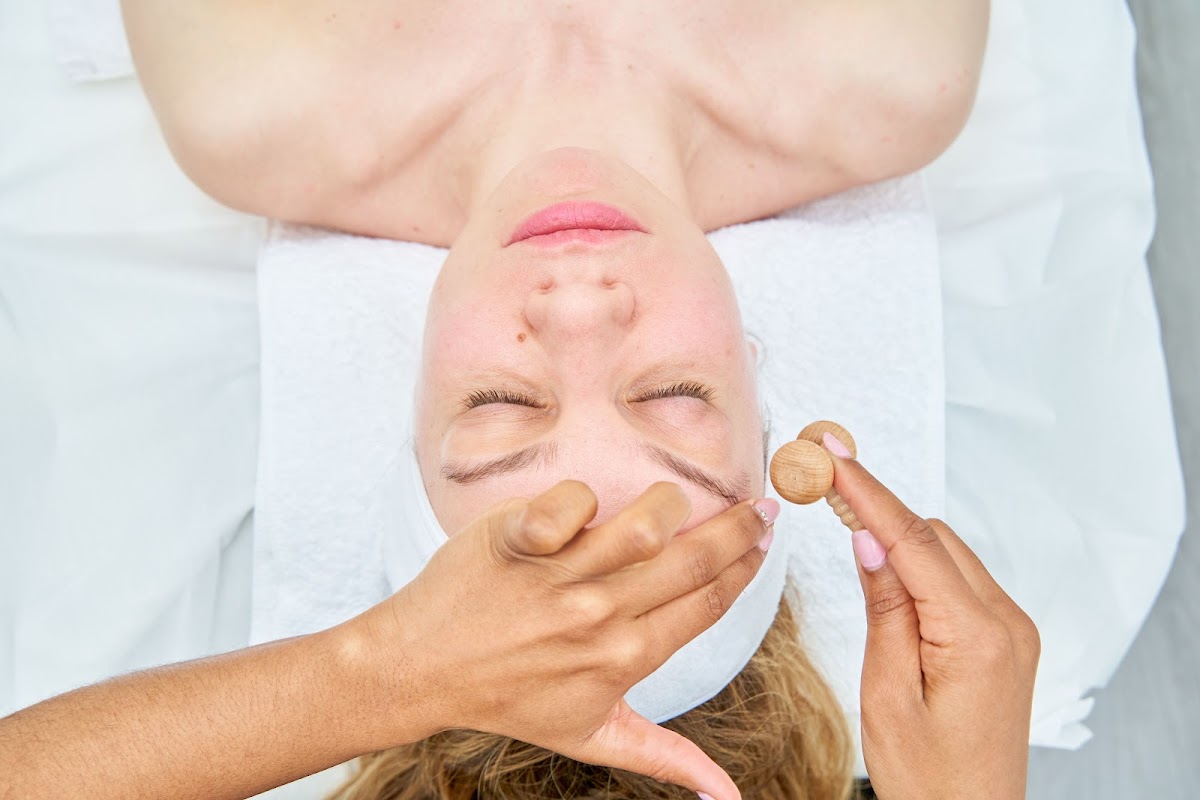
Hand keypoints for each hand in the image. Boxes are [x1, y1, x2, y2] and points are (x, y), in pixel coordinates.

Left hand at [345, 480, 775, 799]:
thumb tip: (728, 798)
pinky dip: (581, 499)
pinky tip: (584, 508)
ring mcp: (559, 578)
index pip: (708, 602)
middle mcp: (600, 617)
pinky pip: (572, 501)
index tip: (766, 538)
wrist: (422, 670)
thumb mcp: (593, 736)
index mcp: (627, 659)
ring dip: (672, 504)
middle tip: (759, 505)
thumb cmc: (511, 700)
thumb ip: (666, 756)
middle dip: (738, 527)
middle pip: (691, 560)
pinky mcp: (518, 540)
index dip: (746, 565)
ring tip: (676, 502)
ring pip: (645, 524)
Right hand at [827, 447, 1039, 798]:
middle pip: (934, 537)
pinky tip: (886, 570)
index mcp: (976, 636)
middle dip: (879, 509)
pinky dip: (921, 565)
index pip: (913, 542)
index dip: (868, 492)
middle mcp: (1006, 623)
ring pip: (947, 553)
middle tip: (824, 484)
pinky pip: (959, 580)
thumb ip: (884, 608)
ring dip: (899, 538)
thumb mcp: (886, 693)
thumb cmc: (928, 778)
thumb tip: (868, 539)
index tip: (835, 454)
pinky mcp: (1005, 640)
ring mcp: (1012, 630)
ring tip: (845, 524)